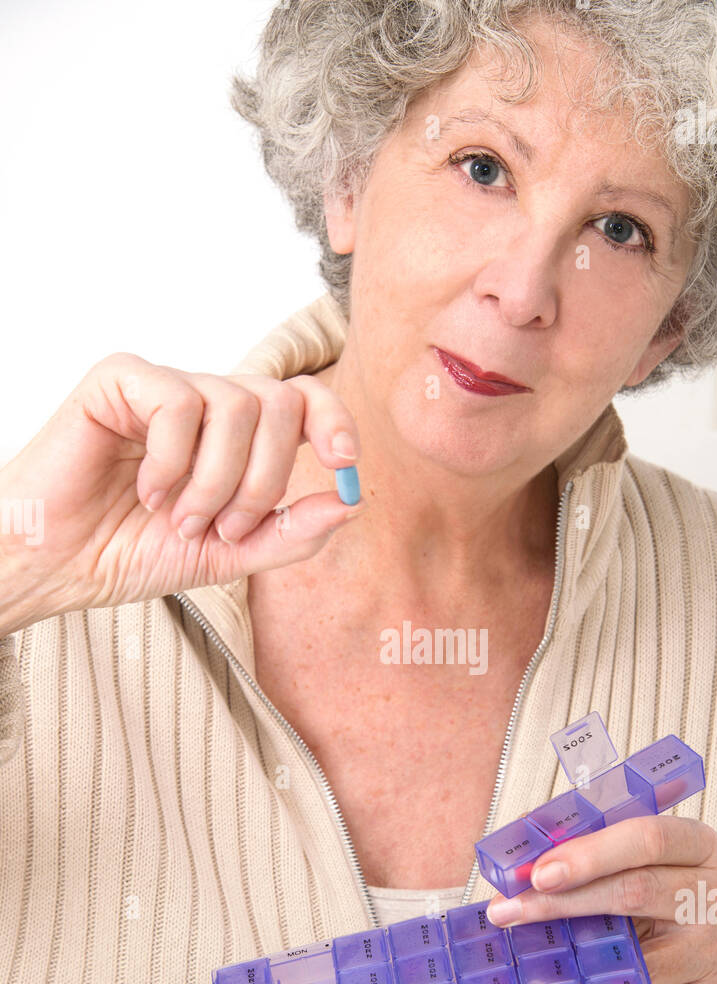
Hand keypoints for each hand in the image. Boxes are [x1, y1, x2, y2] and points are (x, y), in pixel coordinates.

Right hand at [0, 353, 363, 636]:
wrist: (57, 564)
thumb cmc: (131, 553)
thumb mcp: (228, 556)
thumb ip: (290, 533)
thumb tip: (350, 503)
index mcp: (237, 436)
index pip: (304, 399)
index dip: (333, 420)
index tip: (345, 462)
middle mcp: (207, 401)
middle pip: (280, 402)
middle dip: (265, 478)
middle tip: (226, 528)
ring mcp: (165, 386)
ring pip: (236, 404)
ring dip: (215, 481)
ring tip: (178, 519)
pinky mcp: (121, 379)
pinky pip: (180, 402)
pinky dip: (172, 461)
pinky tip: (146, 491)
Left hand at [485, 815, 716, 983]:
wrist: (699, 970)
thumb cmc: (652, 905)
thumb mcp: (631, 868)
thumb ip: (583, 856)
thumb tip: (513, 866)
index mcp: (698, 844)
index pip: (648, 837)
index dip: (590, 853)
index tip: (538, 871)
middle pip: (636, 889)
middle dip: (564, 899)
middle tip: (510, 908)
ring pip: (637, 951)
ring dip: (571, 953)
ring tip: (522, 950)